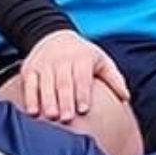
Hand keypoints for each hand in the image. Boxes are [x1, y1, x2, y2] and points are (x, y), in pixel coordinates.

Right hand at [0, 30, 126, 124]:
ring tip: (51, 116)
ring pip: (45, 84)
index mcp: (81, 58)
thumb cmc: (83, 55)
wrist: (54, 35)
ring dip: (47, 101)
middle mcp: (61, 60)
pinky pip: (29, 84)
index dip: (82, 93)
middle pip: (63, 82)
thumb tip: (126, 98)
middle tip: (66, 118)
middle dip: (64, 100)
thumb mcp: (101, 60)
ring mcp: (44, 64)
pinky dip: (30, 98)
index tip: (83, 110)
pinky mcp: (30, 69)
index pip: (81, 77)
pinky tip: (33, 112)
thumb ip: (114, 78)